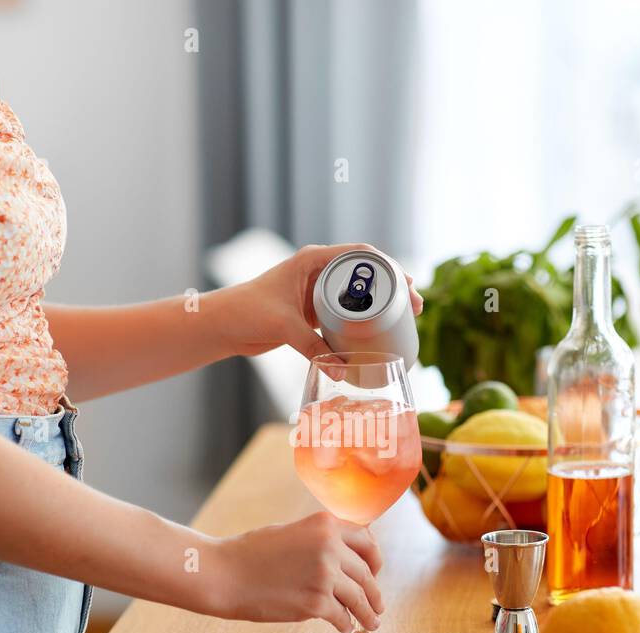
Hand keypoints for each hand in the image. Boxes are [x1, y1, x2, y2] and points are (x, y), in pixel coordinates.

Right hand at [211, 512, 384, 631]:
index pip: (367, 541)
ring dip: (368, 613)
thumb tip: (347, 555)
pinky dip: (346, 623)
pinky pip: (342, 616)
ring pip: (360, 598)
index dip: (375, 559)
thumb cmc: (252, 553)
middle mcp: (330, 547)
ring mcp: (325, 576)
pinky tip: (344, 627)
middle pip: (367, 573)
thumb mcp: (292, 531)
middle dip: (374, 592)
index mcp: (326, 524)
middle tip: (377, 605)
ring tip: (371, 622)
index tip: (375, 572)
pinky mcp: (316, 603)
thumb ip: (322, 539)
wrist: (225, 573)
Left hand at [219, 243, 422, 359]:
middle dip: (392, 287)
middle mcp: (317, 272)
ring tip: (407, 317)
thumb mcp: (284, 326)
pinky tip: (380, 332)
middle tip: (415, 304)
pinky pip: (345, 314)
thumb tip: (340, 371)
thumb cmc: (247, 311)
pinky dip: (363, 321)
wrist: (224, 325)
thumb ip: (312, 348)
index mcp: (312, 261)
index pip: (359, 254)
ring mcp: (317, 292)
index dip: (387, 266)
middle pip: (365, 274)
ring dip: (381, 304)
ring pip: (358, 295)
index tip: (407, 283)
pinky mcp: (313, 312)